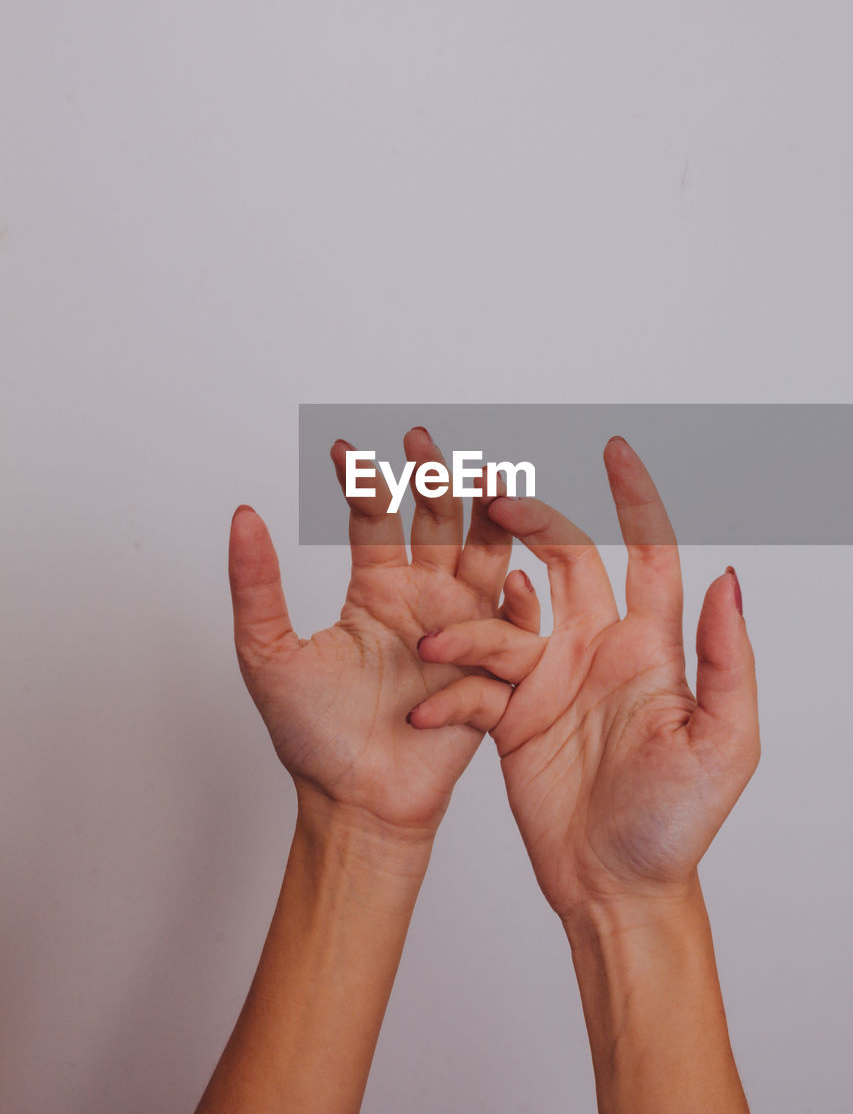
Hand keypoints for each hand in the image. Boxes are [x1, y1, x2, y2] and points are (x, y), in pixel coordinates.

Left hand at [227, 426, 537, 842]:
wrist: (356, 802)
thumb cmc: (313, 736)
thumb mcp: (268, 655)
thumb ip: (257, 587)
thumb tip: (242, 515)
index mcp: (376, 590)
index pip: (375, 518)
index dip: (363, 481)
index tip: (343, 449)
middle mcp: (425, 599)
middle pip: (439, 522)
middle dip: (436, 478)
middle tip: (423, 440)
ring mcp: (463, 630)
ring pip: (488, 558)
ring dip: (493, 519)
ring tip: (491, 479)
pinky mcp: (491, 670)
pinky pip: (513, 632)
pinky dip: (518, 606)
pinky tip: (515, 578)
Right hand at [407, 436, 758, 920]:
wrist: (615, 886)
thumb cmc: (677, 824)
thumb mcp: (724, 744)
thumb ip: (726, 660)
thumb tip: (728, 577)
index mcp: (650, 648)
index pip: (647, 553)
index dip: (635, 498)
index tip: (615, 450)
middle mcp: (597, 650)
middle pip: (565, 560)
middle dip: (531, 521)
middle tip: (492, 495)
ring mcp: (550, 680)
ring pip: (504, 621)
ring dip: (471, 626)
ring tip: (438, 644)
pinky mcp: (511, 717)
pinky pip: (474, 685)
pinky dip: (452, 693)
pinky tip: (433, 711)